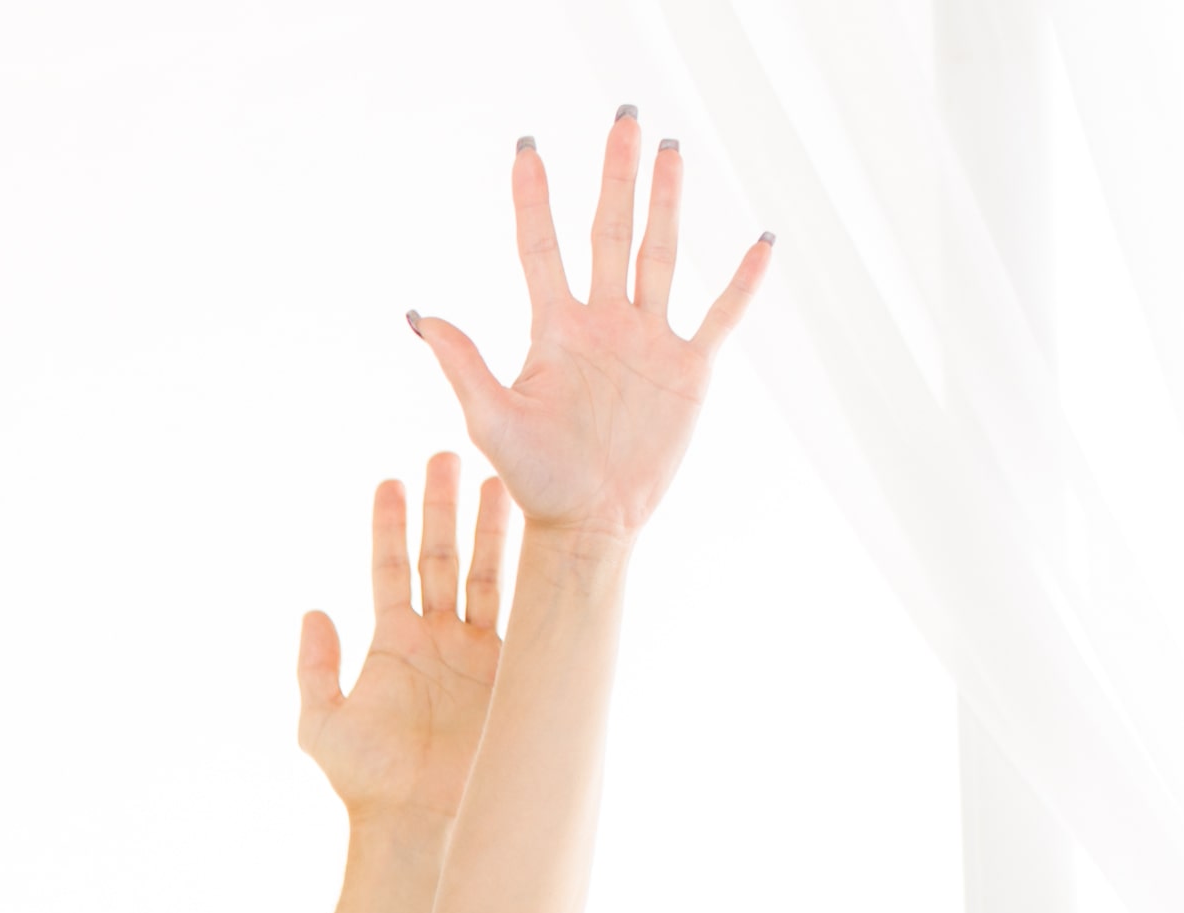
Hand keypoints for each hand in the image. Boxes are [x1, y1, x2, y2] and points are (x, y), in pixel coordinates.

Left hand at [297, 453, 509, 829]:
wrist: (423, 823)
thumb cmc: (368, 782)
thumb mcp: (323, 724)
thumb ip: (314, 669)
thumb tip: (312, 612)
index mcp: (395, 644)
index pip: (391, 570)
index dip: (389, 527)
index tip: (389, 481)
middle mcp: (440, 639)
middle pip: (442, 557)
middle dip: (443, 508)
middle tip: (446, 454)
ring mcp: (480, 650)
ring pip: (485, 572)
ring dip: (489, 526)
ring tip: (494, 476)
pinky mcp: (513, 669)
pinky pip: (523, 611)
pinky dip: (529, 572)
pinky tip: (536, 531)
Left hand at [408, 113, 767, 538]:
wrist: (588, 523)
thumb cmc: (533, 480)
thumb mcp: (491, 421)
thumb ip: (464, 366)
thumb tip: (423, 316)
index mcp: (555, 329)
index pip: (541, 246)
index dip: (533, 197)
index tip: (527, 147)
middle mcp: (603, 322)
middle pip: (611, 231)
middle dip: (616, 175)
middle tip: (623, 118)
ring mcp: (648, 340)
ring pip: (661, 255)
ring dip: (668, 203)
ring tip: (673, 151)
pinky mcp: (688, 369)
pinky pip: (721, 316)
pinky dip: (742, 282)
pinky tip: (760, 242)